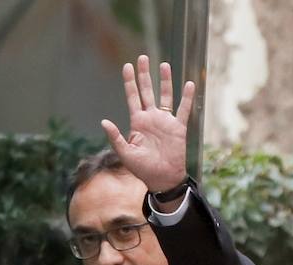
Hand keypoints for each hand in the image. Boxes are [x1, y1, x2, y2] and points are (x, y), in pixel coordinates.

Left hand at [101, 55, 195, 192]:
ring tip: (163, 65)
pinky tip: (188, 84)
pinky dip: (187, 97)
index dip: (129, 82)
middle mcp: (151, 118)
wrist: (161, 178)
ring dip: (165, 81)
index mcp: (137, 122)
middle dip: (144, 75)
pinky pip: (183, 109)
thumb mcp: (125, 153)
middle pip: (147, 91)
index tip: (127, 66)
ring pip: (165, 96)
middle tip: (143, 57)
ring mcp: (165, 121)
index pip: (132, 97)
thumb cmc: (141, 168)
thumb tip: (104, 121)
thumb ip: (115, 137)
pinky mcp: (178, 127)